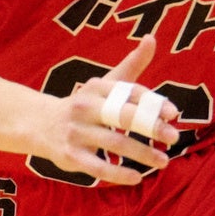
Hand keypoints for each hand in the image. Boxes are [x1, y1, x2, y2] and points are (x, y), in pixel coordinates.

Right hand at [31, 38, 177, 186]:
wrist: (40, 124)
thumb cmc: (84, 104)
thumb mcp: (105, 84)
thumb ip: (132, 65)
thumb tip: (152, 38)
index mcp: (96, 87)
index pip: (128, 92)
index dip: (152, 103)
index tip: (173, 114)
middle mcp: (85, 107)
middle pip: (123, 115)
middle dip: (151, 126)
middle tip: (174, 137)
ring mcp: (76, 132)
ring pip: (115, 143)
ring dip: (142, 153)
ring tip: (164, 161)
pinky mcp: (71, 155)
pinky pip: (97, 167)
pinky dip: (118, 174)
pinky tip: (137, 177)